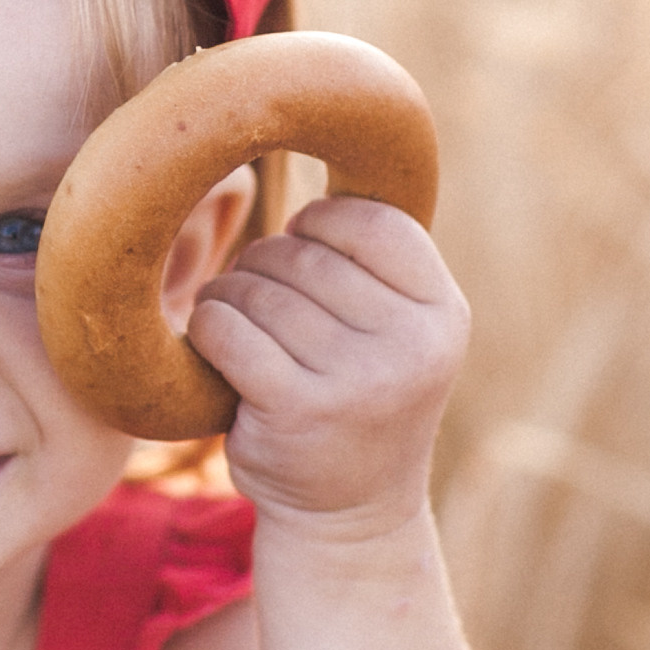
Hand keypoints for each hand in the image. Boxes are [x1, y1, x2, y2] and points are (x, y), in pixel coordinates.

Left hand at [188, 195, 468, 541]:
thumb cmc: (358, 402)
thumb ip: (372, 263)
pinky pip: (227, 329)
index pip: (368, 221)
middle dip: (266, 270)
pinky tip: (213, 352)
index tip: (305, 260)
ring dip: (232, 302)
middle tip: (264, 312)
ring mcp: (357, 379)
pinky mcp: (297, 409)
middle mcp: (412, 343)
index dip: (321, 228)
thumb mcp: (395, 330)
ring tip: (243, 337)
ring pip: (258, 288)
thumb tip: (309, 132)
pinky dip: (207, 331)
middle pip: (303, 253)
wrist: (349, 518)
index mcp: (442, 313)